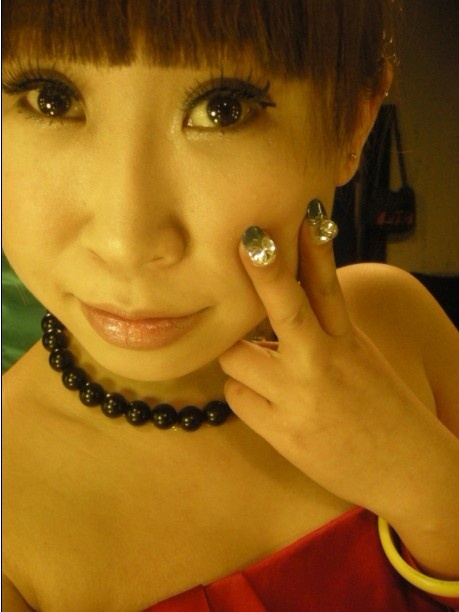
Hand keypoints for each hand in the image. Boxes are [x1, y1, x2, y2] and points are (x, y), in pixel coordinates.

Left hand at [218, 217, 441, 518]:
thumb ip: (324, 332)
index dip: (313, 247)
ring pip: (235, 357)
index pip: (327, 285)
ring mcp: (301, 398)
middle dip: (265, 272)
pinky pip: (235, 398)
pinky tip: (266, 404)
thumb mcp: (362, 360)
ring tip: (261, 371)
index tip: (303, 212)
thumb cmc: (383, 411)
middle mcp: (324, 363)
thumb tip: (277, 311)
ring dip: (239, 360)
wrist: (411, 472)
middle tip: (248, 239)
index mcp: (348, 341)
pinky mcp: (284, 433)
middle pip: (287, 308)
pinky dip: (244, 396)